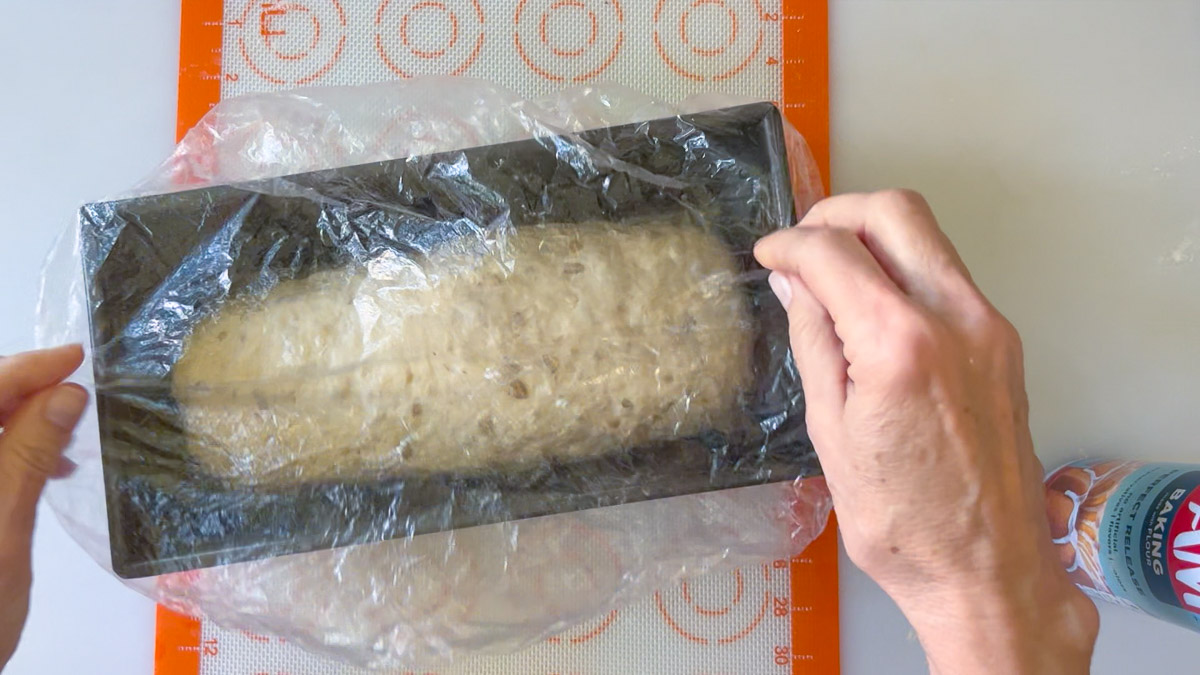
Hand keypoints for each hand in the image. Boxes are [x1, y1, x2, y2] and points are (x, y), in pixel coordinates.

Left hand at [0, 345, 87, 669]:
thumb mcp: (1, 529)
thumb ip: (25, 454)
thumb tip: (63, 394)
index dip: (26, 366)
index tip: (74, 358)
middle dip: (19, 390)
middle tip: (73, 393)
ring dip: (12, 421)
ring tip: (61, 439)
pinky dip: (2, 450)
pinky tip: (36, 467)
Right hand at [755, 191, 1097, 673]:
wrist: (984, 567)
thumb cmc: (900, 519)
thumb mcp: (830, 430)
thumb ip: (814, 341)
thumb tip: (795, 286)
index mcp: (899, 343)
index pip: (834, 251)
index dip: (789, 244)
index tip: (768, 255)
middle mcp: (955, 318)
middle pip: (896, 212)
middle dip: (838, 213)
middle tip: (802, 243)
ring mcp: (988, 327)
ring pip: (929, 238)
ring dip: (875, 238)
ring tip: (832, 276)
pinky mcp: (1003, 343)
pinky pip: (948, 277)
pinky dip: (904, 271)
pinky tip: (872, 309)